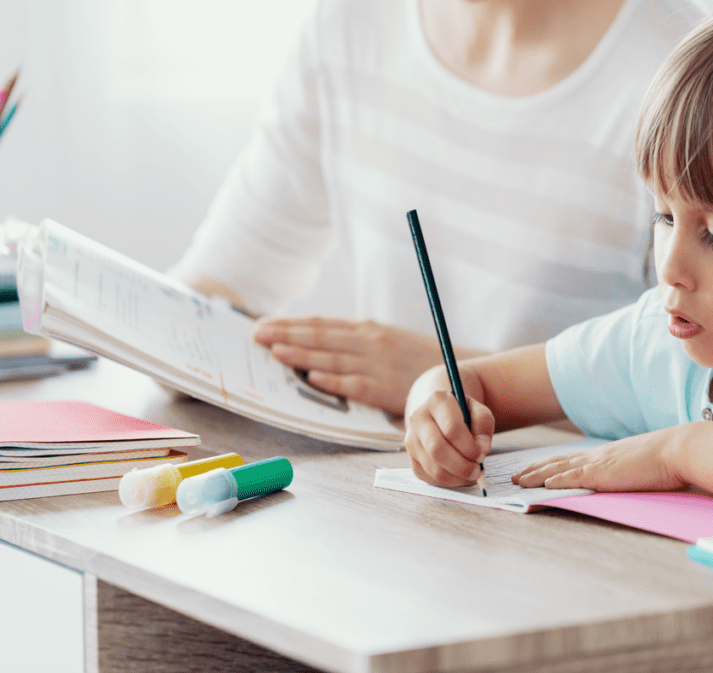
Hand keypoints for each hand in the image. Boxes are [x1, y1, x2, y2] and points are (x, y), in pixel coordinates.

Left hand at [253, 316, 460, 414]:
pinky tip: (312, 377)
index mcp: (367, 330)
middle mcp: (369, 342)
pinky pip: (353, 384)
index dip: (290, 324)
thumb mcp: (388, 341)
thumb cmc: (417, 359)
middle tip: (256, 335)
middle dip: (285, 334)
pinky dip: (332, 380)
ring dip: (301, 353)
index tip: (264, 324)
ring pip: (331, 357)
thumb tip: (323, 343)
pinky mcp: (384, 388)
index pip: (321, 324)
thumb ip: (358, 340)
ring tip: (274, 351)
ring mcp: (376, 364)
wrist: (456, 373)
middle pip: (320, 336)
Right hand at [404, 390, 494, 487]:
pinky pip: (428, 477)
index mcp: (436, 401)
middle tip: (476, 471)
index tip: (482, 454)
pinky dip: (447, 482)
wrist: (436, 413)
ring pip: (432, 467)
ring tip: (470, 475)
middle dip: (461, 466)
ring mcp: (411, 438)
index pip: (451, 429)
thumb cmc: (461, 413)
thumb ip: (483, 423)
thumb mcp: (476, 409)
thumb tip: (482, 448)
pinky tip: (459, 476)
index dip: (469, 447)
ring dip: (455, 477)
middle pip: (437, 450)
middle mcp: (418, 418)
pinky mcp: (411, 457)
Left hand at [511, 428, 686, 491]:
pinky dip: (556, 481)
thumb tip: (622, 479)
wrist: (679, 449)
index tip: (532, 470)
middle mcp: (597, 456)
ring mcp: (599, 464)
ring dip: (536, 476)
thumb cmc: (667, 459)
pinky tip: (543, 486)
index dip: (549, 466)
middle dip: (533, 470)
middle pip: (557, 463)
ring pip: (559, 470)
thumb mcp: (639, 465)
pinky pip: (574, 477)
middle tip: (514, 476)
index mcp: (605, 455)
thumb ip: (626, 471)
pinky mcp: (605, 473)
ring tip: (518, 481)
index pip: (569, 460)